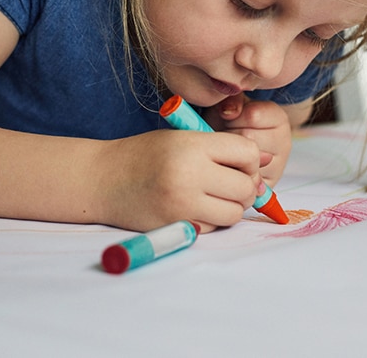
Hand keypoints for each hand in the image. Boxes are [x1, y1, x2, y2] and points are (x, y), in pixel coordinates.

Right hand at [98, 128, 262, 232]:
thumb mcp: (181, 138)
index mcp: (192, 145)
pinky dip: (211, 220)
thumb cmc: (144, 154)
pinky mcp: (175, 226)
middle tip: (227, 183)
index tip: (236, 163)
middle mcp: (189, 174)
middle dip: (243, 187)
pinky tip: (193, 208)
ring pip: (234, 212)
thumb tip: (264, 160)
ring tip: (212, 196)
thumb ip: (221, 148)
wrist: (103, 178)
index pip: (247, 152)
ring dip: (230, 207)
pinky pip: (213, 228)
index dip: (249, 160)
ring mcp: (182, 204)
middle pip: (245, 187)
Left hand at [203, 94, 292, 187]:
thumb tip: (229, 111)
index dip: (233, 116)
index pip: (253, 115)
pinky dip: (233, 173)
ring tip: (229, 150)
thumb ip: (232, 101)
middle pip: (249, 139)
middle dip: (230, 136)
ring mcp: (277, 167)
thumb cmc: (228, 125)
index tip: (229, 118)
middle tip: (226, 137)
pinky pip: (246, 180)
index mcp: (278, 118)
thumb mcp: (230, 105)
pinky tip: (231, 165)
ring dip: (231, 155)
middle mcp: (284, 143)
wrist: (229, 150)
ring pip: (247, 160)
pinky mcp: (266, 186)